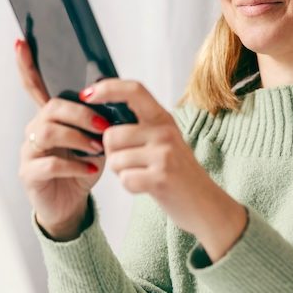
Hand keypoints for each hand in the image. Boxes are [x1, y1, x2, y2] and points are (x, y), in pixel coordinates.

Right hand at [15, 40, 107, 239]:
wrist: (72, 205)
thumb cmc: (83, 168)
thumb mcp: (95, 140)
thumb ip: (98, 119)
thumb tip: (114, 98)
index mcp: (49, 117)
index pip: (34, 86)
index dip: (26, 65)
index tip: (21, 43)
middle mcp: (34, 130)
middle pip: (51, 108)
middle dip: (80, 114)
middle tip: (104, 127)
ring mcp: (29, 151)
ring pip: (47, 132)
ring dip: (77, 138)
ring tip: (98, 148)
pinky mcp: (29, 174)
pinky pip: (49, 163)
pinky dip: (75, 165)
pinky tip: (91, 169)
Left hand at [80, 79, 246, 259]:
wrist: (205, 204)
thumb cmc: (177, 173)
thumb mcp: (164, 140)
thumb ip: (140, 126)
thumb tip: (101, 115)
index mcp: (163, 118)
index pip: (133, 90)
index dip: (107, 88)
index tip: (87, 95)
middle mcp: (164, 131)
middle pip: (111, 135)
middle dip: (111, 153)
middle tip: (131, 162)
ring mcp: (164, 154)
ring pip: (115, 160)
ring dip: (121, 172)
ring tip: (143, 174)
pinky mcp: (161, 178)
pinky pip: (125, 179)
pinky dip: (130, 187)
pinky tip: (147, 187)